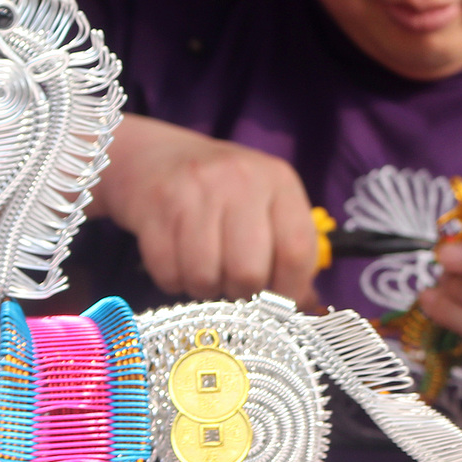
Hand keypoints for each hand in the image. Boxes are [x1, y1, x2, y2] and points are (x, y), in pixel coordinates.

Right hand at [90, 115, 320, 305]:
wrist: (155, 157)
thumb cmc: (222, 189)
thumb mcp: (265, 202)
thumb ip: (289, 247)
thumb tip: (306, 304)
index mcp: (278, 180)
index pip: (298, 249)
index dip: (292, 289)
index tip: (280, 303)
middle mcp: (240, 181)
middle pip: (250, 272)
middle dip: (243, 292)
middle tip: (235, 282)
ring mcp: (194, 192)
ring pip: (206, 277)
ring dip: (206, 288)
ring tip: (206, 270)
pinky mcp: (155, 207)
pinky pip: (168, 273)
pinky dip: (175, 281)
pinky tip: (179, 262)